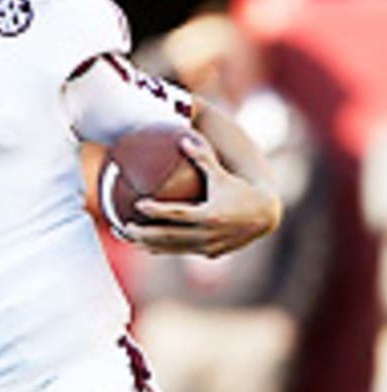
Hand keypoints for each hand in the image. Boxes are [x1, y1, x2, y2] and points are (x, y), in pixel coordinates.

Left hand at [124, 134, 281, 257]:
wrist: (266, 216)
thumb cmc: (241, 190)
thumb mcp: (221, 174)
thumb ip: (202, 157)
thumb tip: (183, 138)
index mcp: (209, 214)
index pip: (177, 214)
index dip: (156, 210)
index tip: (137, 204)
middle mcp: (207, 234)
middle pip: (168, 236)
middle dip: (144, 234)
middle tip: (124, 227)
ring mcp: (208, 246)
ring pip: (173, 248)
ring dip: (149, 245)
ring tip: (129, 238)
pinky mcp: (210, 253)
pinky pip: (183, 251)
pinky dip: (165, 249)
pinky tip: (148, 246)